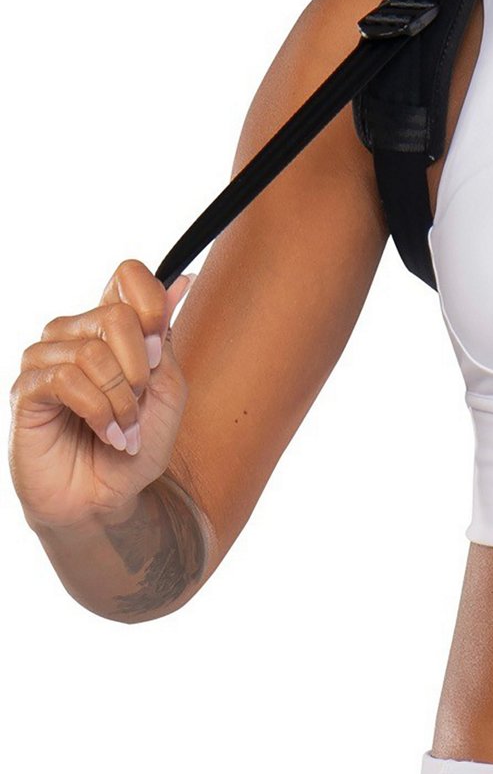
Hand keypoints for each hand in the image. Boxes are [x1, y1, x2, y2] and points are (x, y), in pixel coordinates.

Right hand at [9, 261, 194, 529]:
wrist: (107, 498)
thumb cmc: (137, 444)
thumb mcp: (167, 387)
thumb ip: (166, 335)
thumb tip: (185, 279)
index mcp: (110, 325)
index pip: (127, 274)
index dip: (151, 303)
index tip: (161, 347)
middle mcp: (74, 333)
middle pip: (116, 316)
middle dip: (141, 368)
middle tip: (139, 403)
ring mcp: (45, 360)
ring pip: (93, 352)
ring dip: (121, 399)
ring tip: (125, 428)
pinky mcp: (27, 391)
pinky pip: (66, 381)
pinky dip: (99, 412)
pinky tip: (107, 434)